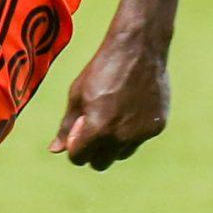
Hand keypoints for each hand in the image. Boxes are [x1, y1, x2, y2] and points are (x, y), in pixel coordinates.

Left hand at [50, 28, 169, 170]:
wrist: (139, 49)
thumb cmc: (103, 69)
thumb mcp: (77, 94)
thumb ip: (67, 126)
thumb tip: (55, 150)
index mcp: (97, 129)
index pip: (79, 158)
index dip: (74, 146)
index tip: (77, 130)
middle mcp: (121, 136)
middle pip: (100, 163)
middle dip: (93, 151)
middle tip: (94, 127)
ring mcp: (141, 133)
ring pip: (121, 154)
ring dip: (114, 143)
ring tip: (113, 114)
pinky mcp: (157, 126)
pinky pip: (139, 140)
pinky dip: (133, 131)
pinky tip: (131, 107)